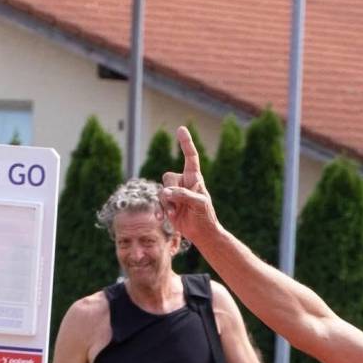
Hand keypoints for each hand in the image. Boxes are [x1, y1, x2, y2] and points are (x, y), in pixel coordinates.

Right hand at [160, 126, 216, 242]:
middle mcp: (183, 182)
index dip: (186, 143)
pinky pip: (157, 202)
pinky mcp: (168, 205)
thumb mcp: (199, 203)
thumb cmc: (205, 216)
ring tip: (174, 214)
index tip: (181, 129)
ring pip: (161, 190)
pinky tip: (160, 218)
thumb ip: (184, 195)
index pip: (191, 157)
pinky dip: (158, 210)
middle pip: (168, 176)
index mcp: (194, 178)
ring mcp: (174, 193)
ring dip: (165, 203)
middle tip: (179, 204)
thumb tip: (166, 193)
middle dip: (171, 190)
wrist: (202, 233)